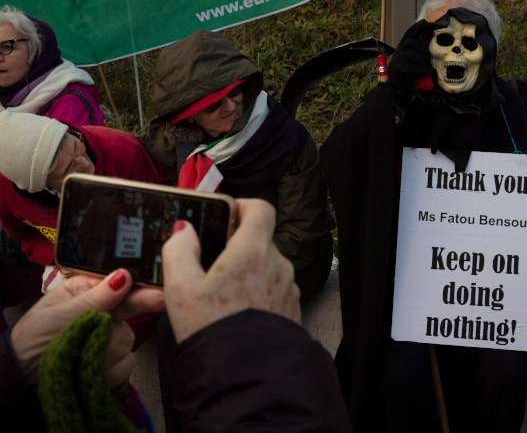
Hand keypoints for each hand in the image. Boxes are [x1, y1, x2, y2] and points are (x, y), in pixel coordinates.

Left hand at [10, 270, 164, 385]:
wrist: (25, 381)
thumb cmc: (33, 340)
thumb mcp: (61, 313)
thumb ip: (96, 297)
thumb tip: (124, 275)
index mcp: (89, 291)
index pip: (121, 283)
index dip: (141, 283)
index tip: (157, 284)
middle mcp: (104, 312)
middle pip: (134, 306)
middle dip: (144, 303)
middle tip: (162, 299)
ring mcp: (111, 338)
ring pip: (128, 338)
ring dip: (106, 348)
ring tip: (81, 353)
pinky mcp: (115, 362)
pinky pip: (126, 363)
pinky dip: (108, 368)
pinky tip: (91, 369)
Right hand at [162, 198, 299, 343]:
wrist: (245, 376)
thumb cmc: (212, 330)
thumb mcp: (180, 288)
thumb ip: (179, 250)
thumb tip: (184, 230)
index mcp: (252, 251)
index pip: (261, 209)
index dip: (243, 206)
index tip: (226, 215)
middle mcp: (278, 264)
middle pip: (261, 240)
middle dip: (238, 247)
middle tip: (212, 266)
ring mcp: (288, 287)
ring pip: (268, 266)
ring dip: (249, 272)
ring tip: (223, 295)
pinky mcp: (292, 308)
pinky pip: (275, 289)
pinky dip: (259, 293)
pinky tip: (239, 312)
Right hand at [388, 20, 435, 91]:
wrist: (399, 87)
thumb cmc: (410, 73)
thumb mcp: (416, 60)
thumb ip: (420, 51)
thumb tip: (431, 43)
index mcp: (403, 47)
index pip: (409, 34)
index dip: (416, 27)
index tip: (425, 22)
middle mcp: (399, 51)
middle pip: (410, 42)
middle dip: (421, 49)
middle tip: (428, 57)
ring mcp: (397, 60)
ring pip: (411, 53)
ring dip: (421, 60)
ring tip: (427, 67)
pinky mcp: (398, 69)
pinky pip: (411, 67)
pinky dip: (420, 70)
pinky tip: (426, 73)